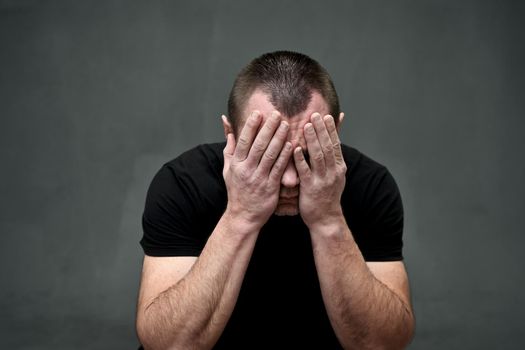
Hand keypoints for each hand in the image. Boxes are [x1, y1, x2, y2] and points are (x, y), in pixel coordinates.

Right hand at [223, 111, 292, 230]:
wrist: (243, 216)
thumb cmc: (237, 190)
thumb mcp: (228, 169)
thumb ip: (229, 147)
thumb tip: (227, 126)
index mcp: (236, 164)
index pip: (243, 141)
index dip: (251, 126)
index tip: (258, 113)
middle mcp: (247, 170)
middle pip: (258, 145)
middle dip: (268, 128)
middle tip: (276, 113)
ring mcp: (259, 178)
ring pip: (270, 155)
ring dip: (279, 138)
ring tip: (286, 124)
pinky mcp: (270, 187)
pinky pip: (279, 168)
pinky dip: (285, 156)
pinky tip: (291, 144)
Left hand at [293, 113, 346, 229]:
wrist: (326, 218)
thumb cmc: (327, 193)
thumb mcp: (335, 173)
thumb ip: (333, 155)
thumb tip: (336, 141)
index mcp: (339, 166)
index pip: (336, 144)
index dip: (331, 129)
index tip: (325, 115)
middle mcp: (333, 172)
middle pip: (328, 147)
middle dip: (321, 130)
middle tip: (314, 115)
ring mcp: (323, 180)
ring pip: (318, 156)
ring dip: (312, 140)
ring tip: (306, 126)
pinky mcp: (311, 188)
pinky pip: (306, 172)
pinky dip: (301, 160)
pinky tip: (295, 149)